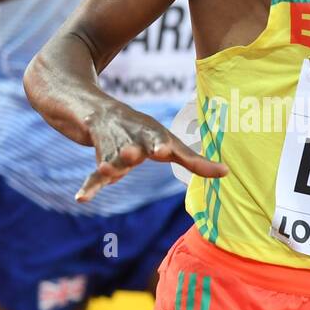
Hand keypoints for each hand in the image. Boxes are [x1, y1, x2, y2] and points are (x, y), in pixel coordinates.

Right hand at [75, 100, 226, 202]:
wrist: (96, 111)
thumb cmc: (140, 131)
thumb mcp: (166, 141)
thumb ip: (194, 160)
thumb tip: (227, 172)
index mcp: (154, 136)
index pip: (165, 143)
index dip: (167, 148)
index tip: (165, 151)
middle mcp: (135, 139)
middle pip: (136, 147)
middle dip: (138, 150)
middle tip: (140, 153)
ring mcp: (115, 147)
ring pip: (113, 158)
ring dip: (111, 164)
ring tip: (107, 169)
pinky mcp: (99, 157)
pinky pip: (93, 175)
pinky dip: (89, 187)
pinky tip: (81, 199)